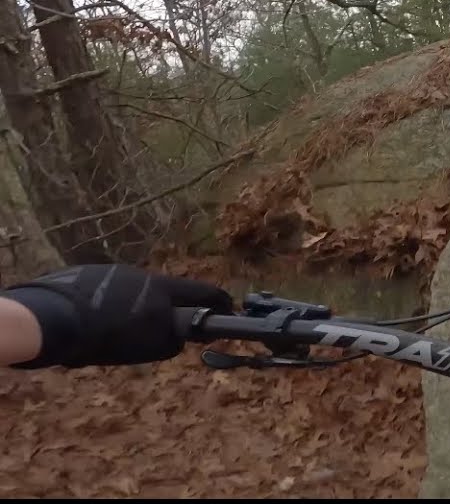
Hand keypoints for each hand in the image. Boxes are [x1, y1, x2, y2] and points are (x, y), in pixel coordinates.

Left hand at [2, 264, 231, 367]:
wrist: (51, 319)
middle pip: (169, 291)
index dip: (220, 302)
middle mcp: (143, 275)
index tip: (228, 310)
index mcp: (162, 289)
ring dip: (138, 308)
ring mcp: (115, 273)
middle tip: (169, 328)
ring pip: (139, 292)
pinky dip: (113, 306)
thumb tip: (180, 338)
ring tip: (122, 331)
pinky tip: (98, 323)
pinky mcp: (90, 275)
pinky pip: (112, 292)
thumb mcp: (146, 347)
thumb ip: (169, 339)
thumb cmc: (103, 337)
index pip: (203, 292)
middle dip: (174, 308)